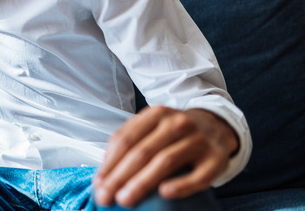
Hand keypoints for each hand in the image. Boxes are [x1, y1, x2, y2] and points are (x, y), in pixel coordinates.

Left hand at [92, 106, 237, 207]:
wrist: (216, 126)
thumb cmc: (174, 133)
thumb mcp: (151, 128)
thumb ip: (129, 143)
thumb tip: (104, 175)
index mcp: (156, 114)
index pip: (126, 139)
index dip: (109, 163)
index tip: (98, 184)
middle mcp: (177, 123)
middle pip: (142, 152)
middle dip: (119, 177)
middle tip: (106, 197)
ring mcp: (198, 140)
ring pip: (165, 161)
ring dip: (142, 183)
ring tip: (125, 199)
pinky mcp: (216, 159)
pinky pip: (199, 176)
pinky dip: (181, 185)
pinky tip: (165, 193)